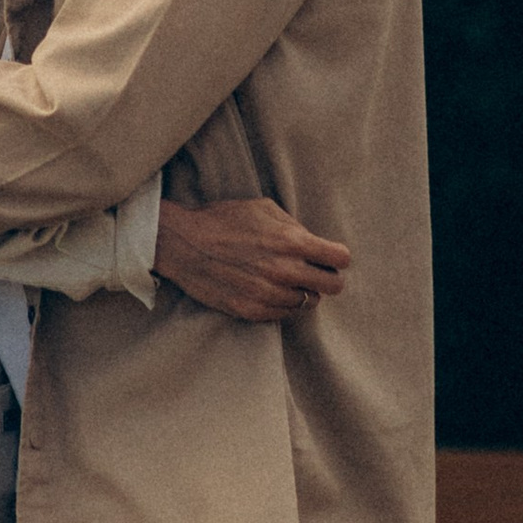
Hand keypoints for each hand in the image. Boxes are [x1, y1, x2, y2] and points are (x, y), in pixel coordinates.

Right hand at [154, 193, 349, 322]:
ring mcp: (268, 294)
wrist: (181, 244)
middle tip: (312, 271)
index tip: (327, 256)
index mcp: (292, 242)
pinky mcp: (252, 311)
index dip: (336, 256)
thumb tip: (315, 244)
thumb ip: (295, 227)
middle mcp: (285, 271)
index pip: (341, 259)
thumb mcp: (263, 208)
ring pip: (308, 302)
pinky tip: (266, 288)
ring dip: (300, 291)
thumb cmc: (223, 220)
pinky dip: (281, 303)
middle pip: (333, 286)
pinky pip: (284, 314)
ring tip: (281, 278)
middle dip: (326, 276)